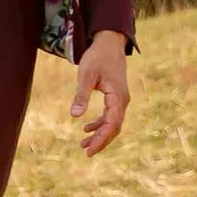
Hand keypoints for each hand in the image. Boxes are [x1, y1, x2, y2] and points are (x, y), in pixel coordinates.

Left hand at [71, 31, 130, 154]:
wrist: (109, 44)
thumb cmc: (97, 57)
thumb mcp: (86, 75)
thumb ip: (80, 95)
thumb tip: (74, 116)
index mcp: (117, 96)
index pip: (112, 123)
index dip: (102, 139)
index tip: (90, 151)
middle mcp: (122, 100)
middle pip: (114, 126)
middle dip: (101, 140)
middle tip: (86, 152)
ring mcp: (120, 99)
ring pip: (112, 122)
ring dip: (99, 134)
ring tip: (83, 144)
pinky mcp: (115, 97)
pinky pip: (109, 115)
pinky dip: (99, 123)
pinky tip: (86, 128)